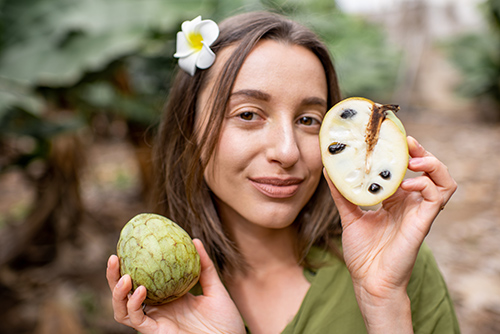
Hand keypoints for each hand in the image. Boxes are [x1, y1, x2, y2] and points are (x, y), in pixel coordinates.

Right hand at [106, 239, 244, 333]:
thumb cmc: (225, 320)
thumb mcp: (215, 289)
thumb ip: (205, 267)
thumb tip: (195, 240)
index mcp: (167, 296)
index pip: (142, 279)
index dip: (130, 266)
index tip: (128, 246)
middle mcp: (157, 309)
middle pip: (125, 294)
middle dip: (114, 277)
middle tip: (114, 257)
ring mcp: (155, 321)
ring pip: (123, 309)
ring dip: (118, 294)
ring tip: (124, 277)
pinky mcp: (155, 333)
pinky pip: (138, 320)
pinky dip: (133, 305)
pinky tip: (140, 290)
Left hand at [324, 136, 456, 331]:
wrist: (368, 281)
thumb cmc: (362, 253)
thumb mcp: (348, 216)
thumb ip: (341, 193)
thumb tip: (329, 168)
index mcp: (394, 200)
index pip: (404, 169)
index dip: (401, 152)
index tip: (388, 136)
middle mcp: (410, 203)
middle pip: (426, 169)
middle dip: (419, 151)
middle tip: (405, 140)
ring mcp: (419, 212)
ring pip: (442, 179)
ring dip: (432, 164)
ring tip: (413, 158)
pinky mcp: (424, 222)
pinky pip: (438, 196)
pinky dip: (425, 184)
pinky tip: (406, 184)